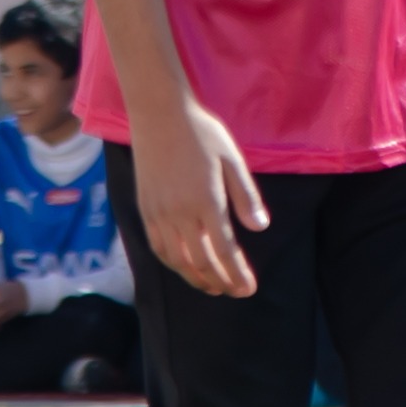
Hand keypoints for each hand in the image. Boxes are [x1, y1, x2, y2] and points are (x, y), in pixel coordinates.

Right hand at [135, 99, 267, 295]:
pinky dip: (173, 264)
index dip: (237, 275)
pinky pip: (158, 247)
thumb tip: (260, 227)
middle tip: (234, 292)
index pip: (225, 252)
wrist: (159, 114)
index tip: (248, 288)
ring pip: (177, 260)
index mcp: (207, 202)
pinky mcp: (145, 209)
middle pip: (201, 262)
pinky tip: (184, 267)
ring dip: (196, 279)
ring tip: (212, 287)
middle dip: (220, 282)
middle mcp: (181, 214)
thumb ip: (245, 196)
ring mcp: (159, 214)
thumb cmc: (202, 133)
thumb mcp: (232, 159)